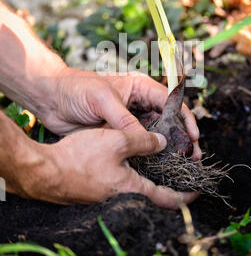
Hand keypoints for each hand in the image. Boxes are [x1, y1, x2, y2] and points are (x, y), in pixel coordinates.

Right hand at [10, 127, 198, 207]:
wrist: (45, 172)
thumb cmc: (79, 158)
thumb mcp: (115, 141)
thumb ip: (141, 141)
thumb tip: (162, 142)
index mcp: (132, 190)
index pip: (169, 199)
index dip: (187, 195)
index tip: (199, 188)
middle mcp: (124, 197)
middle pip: (156, 194)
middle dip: (172, 183)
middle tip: (183, 170)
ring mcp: (111, 196)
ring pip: (140, 187)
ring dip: (154, 175)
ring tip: (163, 160)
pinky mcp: (100, 189)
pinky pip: (126, 182)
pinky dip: (137, 172)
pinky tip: (135, 157)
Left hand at [42, 68, 201, 160]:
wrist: (51, 99)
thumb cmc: (77, 90)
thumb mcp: (103, 100)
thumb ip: (126, 120)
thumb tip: (148, 140)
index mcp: (140, 88)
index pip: (171, 102)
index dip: (185, 120)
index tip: (194, 138)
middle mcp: (139, 104)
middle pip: (168, 121)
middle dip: (182, 138)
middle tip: (193, 157)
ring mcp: (130, 120)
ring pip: (156, 136)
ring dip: (169, 150)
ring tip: (180, 166)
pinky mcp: (119, 135)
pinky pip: (140, 146)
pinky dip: (150, 156)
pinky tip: (158, 167)